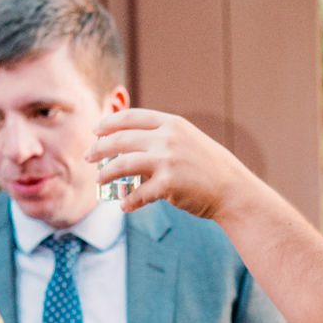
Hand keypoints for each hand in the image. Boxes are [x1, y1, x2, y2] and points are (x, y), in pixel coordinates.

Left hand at [89, 108, 257, 220]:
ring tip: (99, 182)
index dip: (109, 123)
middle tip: (88, 157)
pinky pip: (138, 193)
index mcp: (172, 123)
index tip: (96, 130)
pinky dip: (128, 201)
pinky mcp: (169, 184)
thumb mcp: (187, 142)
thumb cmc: (208, 168)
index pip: (131, 117)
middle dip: (99, 148)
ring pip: (122, 164)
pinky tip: (124, 205)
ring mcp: (168, 160)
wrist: (234, 190)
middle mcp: (168, 138)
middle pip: (120, 139)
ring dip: (106, 174)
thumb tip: (127, 144)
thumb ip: (161, 139)